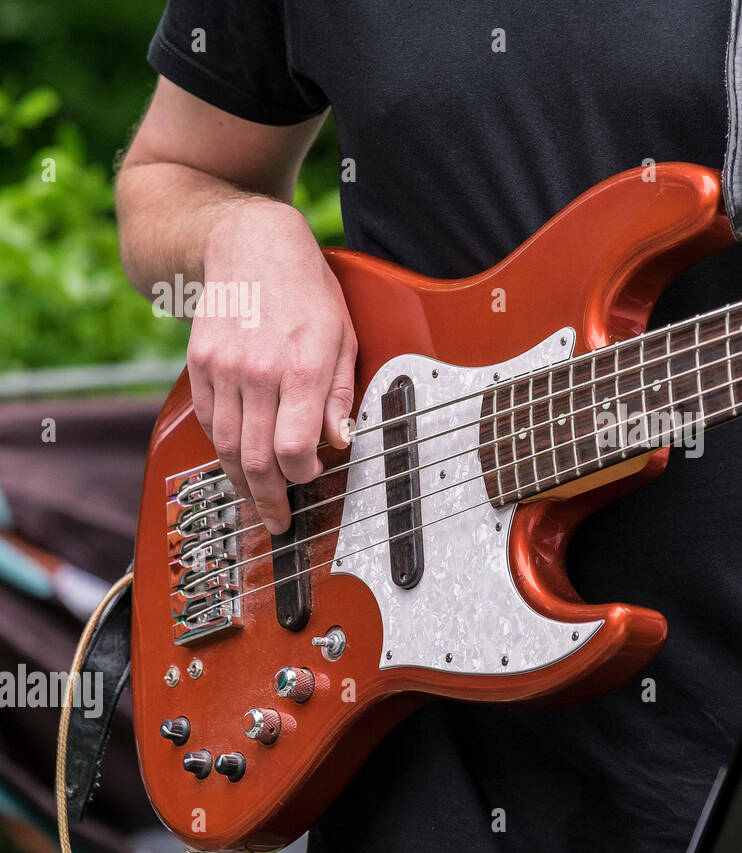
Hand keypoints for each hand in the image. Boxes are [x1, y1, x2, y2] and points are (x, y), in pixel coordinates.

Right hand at [187, 199, 355, 533]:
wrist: (251, 245)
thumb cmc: (308, 291)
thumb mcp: (345, 338)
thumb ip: (342, 395)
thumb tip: (340, 441)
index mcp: (302, 367)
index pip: (295, 449)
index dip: (303, 477)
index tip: (311, 482)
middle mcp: (257, 372)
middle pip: (257, 458)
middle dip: (269, 499)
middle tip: (279, 520)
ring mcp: (222, 369)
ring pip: (227, 448)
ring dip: (243, 482)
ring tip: (259, 501)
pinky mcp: (199, 365)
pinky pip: (210, 424)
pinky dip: (224, 448)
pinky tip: (240, 460)